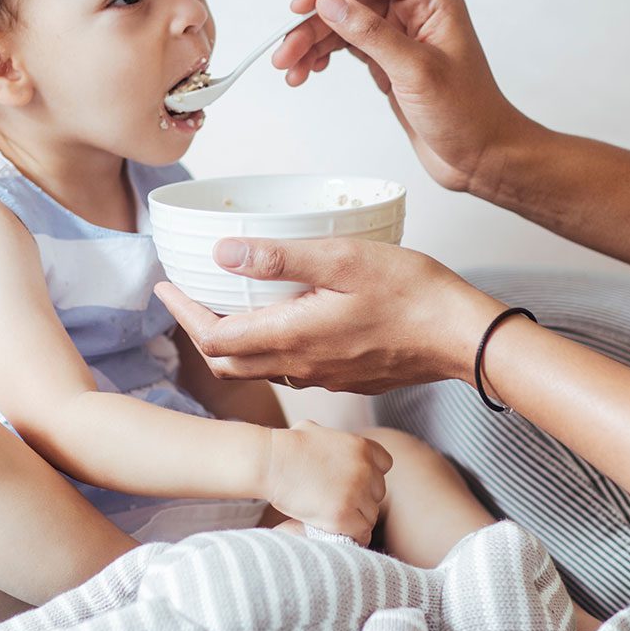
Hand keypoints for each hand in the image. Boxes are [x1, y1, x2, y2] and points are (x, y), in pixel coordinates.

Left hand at [154, 236, 504, 395]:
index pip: (213, 339)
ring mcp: (323, 377)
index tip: (167, 287)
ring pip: (257, 368)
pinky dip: (266, 348)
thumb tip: (223, 252)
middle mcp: (300, 365)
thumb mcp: (343, 259)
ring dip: (231, 342)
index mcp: (292, 337)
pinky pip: (290, 369)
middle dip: (199, 330)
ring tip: (227, 305)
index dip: (182, 314)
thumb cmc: (412, 293)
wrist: (462, 336)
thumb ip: (280, 258)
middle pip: (227, 362)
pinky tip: (281, 320)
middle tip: (187, 297)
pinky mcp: (343, 377)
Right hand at [262, 420, 392, 542]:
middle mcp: (365, 469)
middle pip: (378, 493)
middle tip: (341, 503)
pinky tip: (339, 532)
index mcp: (362, 446)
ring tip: (336, 518)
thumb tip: (324, 438)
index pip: (385, 466)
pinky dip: (353, 535)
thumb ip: (332, 438)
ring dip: (357, 518)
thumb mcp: (317, 429)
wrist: (271, 461)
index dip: (370, 476)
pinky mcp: (343, 515)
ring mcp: (356, 492)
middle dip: (362, 499)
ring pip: (371, 514)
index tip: (354, 483)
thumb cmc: (286, 445)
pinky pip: (362, 532)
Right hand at [272, 0, 528, 193]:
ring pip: (343, 25)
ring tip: (290, 69)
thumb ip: (371, 33)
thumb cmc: (467, 114)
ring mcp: (400, 37)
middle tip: (285, 52)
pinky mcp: (389, 61)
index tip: (300, 7)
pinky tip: (310, 71)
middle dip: (313, 24)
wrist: (482, 156)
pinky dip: (324, 57)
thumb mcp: (416, 71)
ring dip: (312, 43)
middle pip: (350, 0)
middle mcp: (415, 11)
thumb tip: (330, 2)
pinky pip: (348, 47)